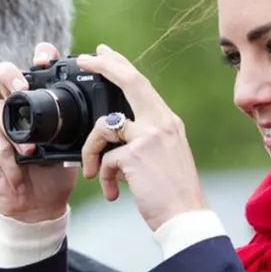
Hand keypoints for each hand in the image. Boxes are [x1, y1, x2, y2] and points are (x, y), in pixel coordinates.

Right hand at [0, 43, 75, 222]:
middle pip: (4, 74)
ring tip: (30, 151)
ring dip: (15, 132)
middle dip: (11, 75)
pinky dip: (9, 161)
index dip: (40, 56)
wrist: (42, 204)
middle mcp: (17, 106)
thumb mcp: (77, 145)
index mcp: (40, 100)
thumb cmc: (59, 171)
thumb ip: (84, 126)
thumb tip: (105, 112)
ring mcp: (0, 124)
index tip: (46, 61)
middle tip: (22, 87)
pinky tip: (20, 173)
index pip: (37, 67)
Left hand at [77, 43, 206, 230]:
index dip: (121, 66)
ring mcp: (149, 137)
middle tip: (84, 59)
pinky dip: (104, 177)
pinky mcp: (135, 156)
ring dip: (91, 150)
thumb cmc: (173, 194)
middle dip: (104, 65)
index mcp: (168, 122)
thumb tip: (116, 136)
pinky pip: (105, 160)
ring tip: (93, 171)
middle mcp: (162, 123)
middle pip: (130, 81)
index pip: (142, 84)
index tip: (104, 53)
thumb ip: (144, 140)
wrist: (186, 218)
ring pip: (104, 126)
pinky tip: (113, 193)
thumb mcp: (164, 156)